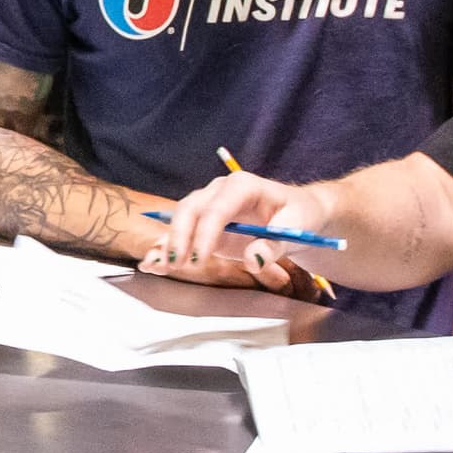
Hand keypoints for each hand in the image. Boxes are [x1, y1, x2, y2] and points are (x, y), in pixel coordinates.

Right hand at [137, 168, 326, 292]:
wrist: (299, 214)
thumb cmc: (300, 216)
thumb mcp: (297, 227)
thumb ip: (274, 244)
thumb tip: (252, 259)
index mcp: (242, 186)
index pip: (216, 208)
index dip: (204, 234)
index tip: (198, 261)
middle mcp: (219, 192)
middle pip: (190, 210)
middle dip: (179, 237)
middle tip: (176, 266)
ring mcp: (209, 207)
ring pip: (180, 220)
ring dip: (167, 244)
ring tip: (154, 266)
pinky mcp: (205, 226)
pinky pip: (183, 235)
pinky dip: (167, 249)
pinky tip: (152, 264)